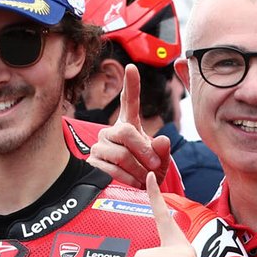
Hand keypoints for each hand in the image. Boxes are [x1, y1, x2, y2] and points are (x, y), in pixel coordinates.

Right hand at [88, 64, 170, 188]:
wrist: (134, 189)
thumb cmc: (148, 169)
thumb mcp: (161, 160)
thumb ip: (163, 150)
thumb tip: (162, 141)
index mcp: (129, 123)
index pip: (129, 101)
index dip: (131, 85)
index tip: (132, 67)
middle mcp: (111, 130)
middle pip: (126, 133)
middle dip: (144, 150)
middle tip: (156, 164)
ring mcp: (100, 145)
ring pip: (121, 154)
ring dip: (138, 169)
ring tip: (146, 176)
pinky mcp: (93, 161)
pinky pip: (112, 169)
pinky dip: (128, 178)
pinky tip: (135, 182)